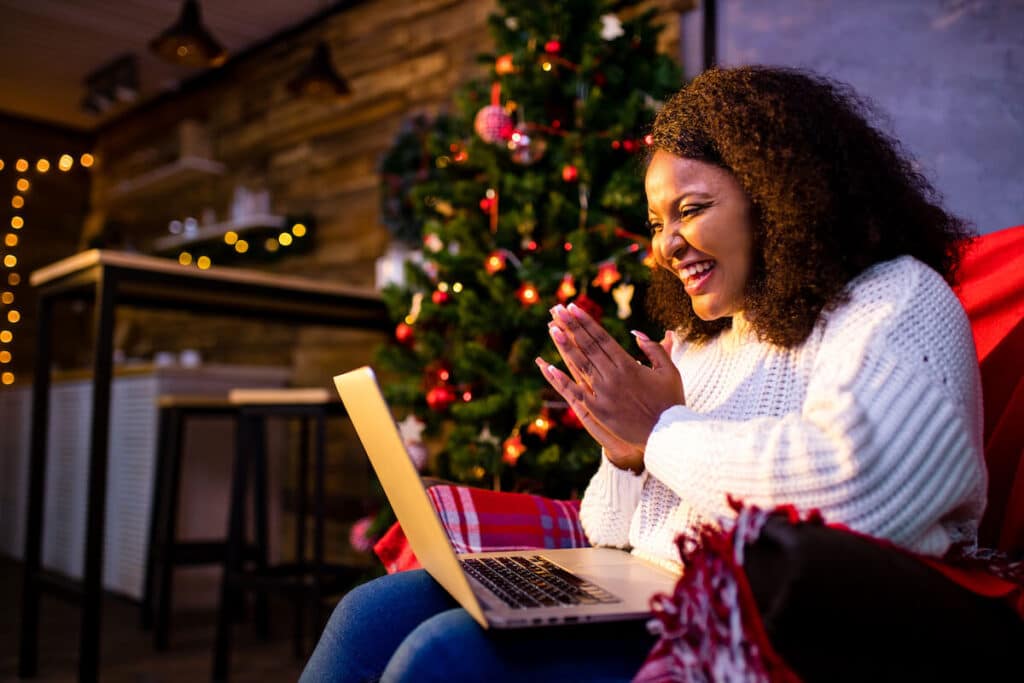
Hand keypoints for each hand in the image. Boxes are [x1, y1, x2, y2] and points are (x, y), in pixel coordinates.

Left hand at [536, 304, 684, 472]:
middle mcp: (614, 376)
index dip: (586, 322)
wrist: (668, 434)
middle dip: (572, 327)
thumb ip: (655, 349)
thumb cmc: (671, 401)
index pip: (602, 338)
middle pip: (588, 347)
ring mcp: (604, 394)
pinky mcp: (599, 411)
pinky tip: (550, 367)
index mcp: (629, 365)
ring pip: (580, 365)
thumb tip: (636, 332)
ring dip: (565, 346)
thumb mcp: (669, 371)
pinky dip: (563, 380)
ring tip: (552, 328)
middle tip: (557, 311)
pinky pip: (577, 393)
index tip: (573, 309)